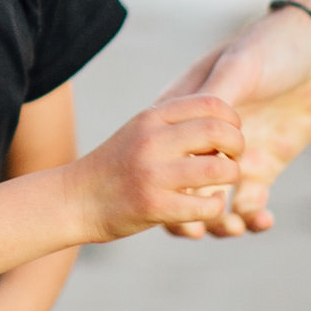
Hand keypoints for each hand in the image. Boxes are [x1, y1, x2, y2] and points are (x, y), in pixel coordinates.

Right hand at [68, 94, 246, 242]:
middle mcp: (152, 141)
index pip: (210, 103)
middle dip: (238, 145)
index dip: (231, 118)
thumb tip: (218, 123)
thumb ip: (172, 124)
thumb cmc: (114, 167)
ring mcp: (153, 175)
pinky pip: (206, 205)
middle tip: (234, 158)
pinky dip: (216, 207)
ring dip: (231, 176)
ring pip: (218, 169)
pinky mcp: (154, 207)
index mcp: (151, 118)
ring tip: (224, 182)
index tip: (231, 133)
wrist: (72, 201)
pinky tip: (208, 206)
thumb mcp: (138, 132)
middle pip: (219, 131)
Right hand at [158, 5, 310, 237]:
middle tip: (205, 218)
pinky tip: (261, 220)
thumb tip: (190, 135)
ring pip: (214, 202)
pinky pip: (248, 205)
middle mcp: (205, 139)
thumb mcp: (239, 66)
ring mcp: (234, 156)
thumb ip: (214, 97)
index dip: (173, 173)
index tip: (189, 183)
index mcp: (186, 111)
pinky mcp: (262, 168)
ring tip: (235, 226)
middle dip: (191, 208)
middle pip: (185, 183)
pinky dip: (251, 219)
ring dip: (221, 222)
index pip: (169, 152)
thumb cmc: (272, 48)